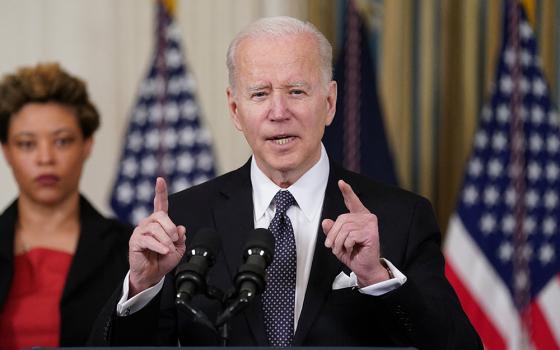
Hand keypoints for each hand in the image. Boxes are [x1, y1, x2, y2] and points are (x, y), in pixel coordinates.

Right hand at [128, 177, 185, 295]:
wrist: (153, 275)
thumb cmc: (163, 260)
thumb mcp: (178, 249)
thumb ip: (180, 237)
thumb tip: (180, 228)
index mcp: (159, 223)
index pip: (160, 204)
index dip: (160, 191)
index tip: (160, 180)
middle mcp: (148, 224)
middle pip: (160, 215)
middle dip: (170, 227)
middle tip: (175, 240)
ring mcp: (140, 232)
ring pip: (155, 228)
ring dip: (166, 240)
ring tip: (169, 249)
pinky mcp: (135, 241)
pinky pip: (148, 240)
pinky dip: (159, 246)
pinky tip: (165, 250)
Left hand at [322, 180, 388, 285]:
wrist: (364, 268)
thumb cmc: (353, 254)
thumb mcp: (338, 242)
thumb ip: (332, 230)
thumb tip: (326, 221)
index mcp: (359, 217)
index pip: (352, 201)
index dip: (347, 192)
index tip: (341, 183)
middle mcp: (366, 217)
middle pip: (342, 219)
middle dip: (333, 235)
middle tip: (332, 247)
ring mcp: (370, 224)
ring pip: (345, 229)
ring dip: (339, 242)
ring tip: (342, 249)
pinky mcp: (371, 233)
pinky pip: (350, 236)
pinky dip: (346, 245)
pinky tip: (351, 249)